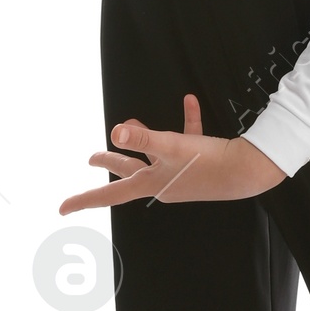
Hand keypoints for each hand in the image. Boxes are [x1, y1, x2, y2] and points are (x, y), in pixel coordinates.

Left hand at [59, 92, 287, 210]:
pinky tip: (189, 102)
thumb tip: (116, 129)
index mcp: (151, 183)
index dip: (83, 199)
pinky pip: (186, 140)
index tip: (61, 208)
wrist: (248, 171)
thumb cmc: (208, 164)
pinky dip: (185, 122)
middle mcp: (162, 182)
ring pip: (153, 156)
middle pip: (128, 173)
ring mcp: (180, 173)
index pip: (109, 194)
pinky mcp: (200, 161)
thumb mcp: (171, 147)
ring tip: (130, 122)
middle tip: (92, 159)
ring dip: (141, 140)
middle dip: (110, 164)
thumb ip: (143, 138)